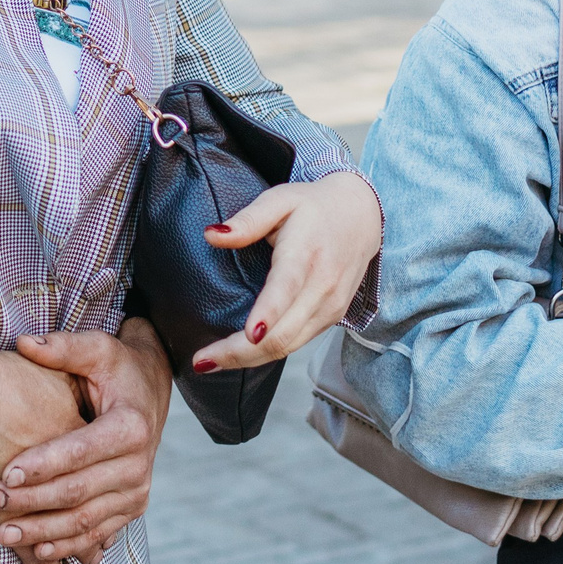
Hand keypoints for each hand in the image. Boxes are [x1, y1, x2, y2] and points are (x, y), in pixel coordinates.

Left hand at [0, 320, 173, 563]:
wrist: (152, 391)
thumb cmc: (118, 367)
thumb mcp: (97, 349)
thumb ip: (62, 347)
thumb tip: (24, 343)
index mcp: (130, 426)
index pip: (80, 452)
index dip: (43, 465)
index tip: (6, 473)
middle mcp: (139, 464)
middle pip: (78, 492)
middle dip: (32, 501)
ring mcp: (138, 490)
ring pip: (85, 520)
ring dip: (43, 531)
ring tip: (5, 533)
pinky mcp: (132, 507)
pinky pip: (97, 533)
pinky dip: (67, 544)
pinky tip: (37, 550)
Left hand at [192, 170, 381, 371]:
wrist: (361, 217)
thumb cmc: (314, 206)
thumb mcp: (280, 200)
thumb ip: (247, 220)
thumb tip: (211, 234)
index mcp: (306, 254)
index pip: (287, 289)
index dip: (268, 313)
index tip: (248, 333)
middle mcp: (322, 287)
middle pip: (282, 333)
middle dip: (239, 352)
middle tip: (201, 362)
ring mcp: (329, 308)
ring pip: (287, 346)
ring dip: (248, 360)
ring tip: (209, 363)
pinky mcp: (331, 319)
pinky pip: (295, 344)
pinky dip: (266, 354)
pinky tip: (239, 354)